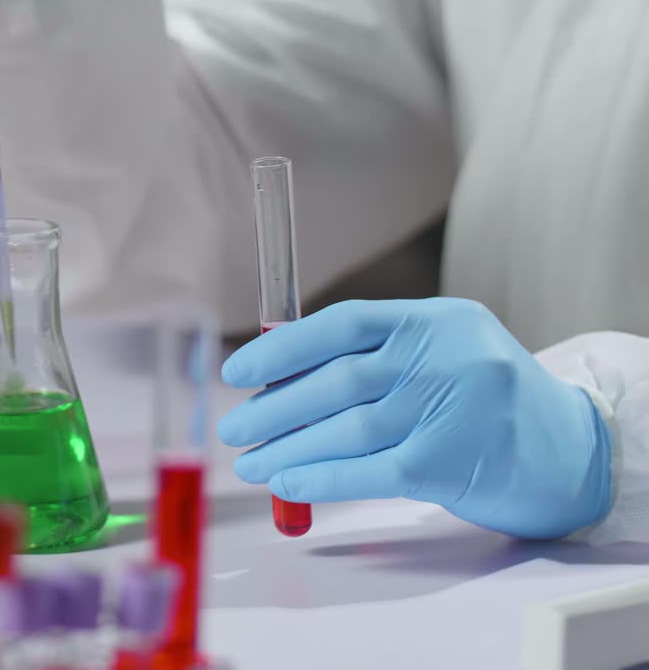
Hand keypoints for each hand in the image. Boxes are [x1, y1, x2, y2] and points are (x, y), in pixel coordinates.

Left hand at [216, 298, 612, 539]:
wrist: (568, 452)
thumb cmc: (482, 401)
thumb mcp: (440, 354)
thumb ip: (372, 357)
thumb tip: (277, 380)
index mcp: (433, 319)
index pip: (341, 324)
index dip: (281, 348)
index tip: (238, 370)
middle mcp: (443, 358)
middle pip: (336, 382)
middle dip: (272, 408)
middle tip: (232, 428)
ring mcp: (449, 411)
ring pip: (344, 430)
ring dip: (286, 449)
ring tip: (250, 462)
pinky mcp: (449, 464)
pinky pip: (367, 471)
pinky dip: (319, 478)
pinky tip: (287, 482)